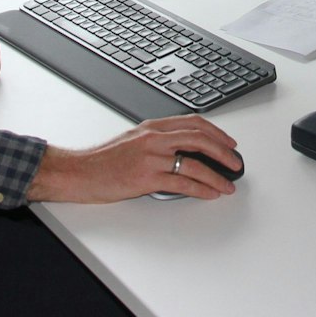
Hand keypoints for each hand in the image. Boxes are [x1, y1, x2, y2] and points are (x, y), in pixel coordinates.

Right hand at [26, 116, 240, 202]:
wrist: (79, 172)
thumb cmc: (103, 160)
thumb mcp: (132, 140)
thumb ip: (157, 141)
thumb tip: (183, 151)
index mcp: (152, 127)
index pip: (192, 123)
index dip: (216, 132)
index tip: (228, 142)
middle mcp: (153, 138)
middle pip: (199, 139)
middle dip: (223, 151)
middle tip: (235, 162)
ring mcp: (150, 157)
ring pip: (194, 162)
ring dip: (216, 175)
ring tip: (228, 184)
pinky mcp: (146, 178)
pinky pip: (182, 182)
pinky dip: (201, 188)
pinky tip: (210, 193)